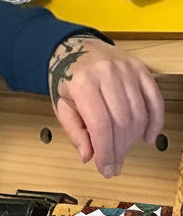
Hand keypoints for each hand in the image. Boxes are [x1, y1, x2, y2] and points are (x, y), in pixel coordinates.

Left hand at [48, 34, 163, 177]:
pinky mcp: (141, 69)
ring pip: (138, 113)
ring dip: (134, 139)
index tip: (106, 168)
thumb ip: (75, 132)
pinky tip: (148, 137)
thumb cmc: (66, 78)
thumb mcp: (61, 105)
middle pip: (122, 122)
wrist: (74, 47)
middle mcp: (107, 74)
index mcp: (83, 84)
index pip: (101, 125)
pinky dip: (154, 121)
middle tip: (115, 165)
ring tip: (124, 152)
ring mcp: (127, 70)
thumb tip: (89, 156)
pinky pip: (154, 100)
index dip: (106, 152)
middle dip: (120, 149)